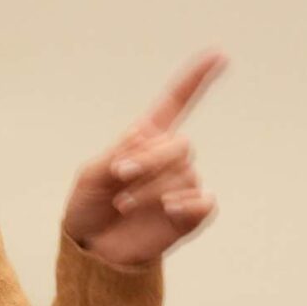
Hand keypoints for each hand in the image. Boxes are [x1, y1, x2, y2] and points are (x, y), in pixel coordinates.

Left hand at [61, 51, 225, 266]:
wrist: (92, 250)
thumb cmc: (88, 209)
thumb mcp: (90, 176)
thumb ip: (117, 153)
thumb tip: (146, 137)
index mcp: (145, 140)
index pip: (176, 103)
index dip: (197, 79)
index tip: (218, 55)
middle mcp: (168, 160)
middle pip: (179, 145)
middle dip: (149, 158)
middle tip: (120, 174)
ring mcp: (182, 187)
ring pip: (182, 177)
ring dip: (150, 189)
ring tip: (124, 204)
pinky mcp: (191, 215)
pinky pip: (202, 202)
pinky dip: (185, 205)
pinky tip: (166, 210)